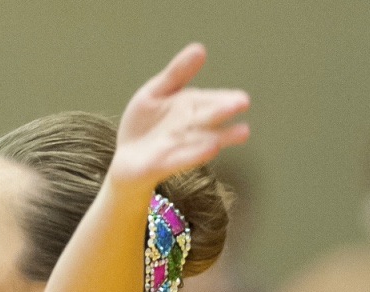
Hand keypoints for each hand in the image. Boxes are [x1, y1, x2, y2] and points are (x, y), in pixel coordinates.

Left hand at [111, 44, 249, 189]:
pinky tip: (212, 149)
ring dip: (220, 136)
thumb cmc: (144, 124)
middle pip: (208, 118)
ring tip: (243, 132)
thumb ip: (176, 74)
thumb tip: (200, 48)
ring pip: (202, 140)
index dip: (225, 98)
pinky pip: (181, 159)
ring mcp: (177, 147)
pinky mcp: (163, 164)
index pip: (209, 100)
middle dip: (223, 111)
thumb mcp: (155, 93)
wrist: (126, 159)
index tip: (242, 99)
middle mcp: (189, 128)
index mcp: (189, 107)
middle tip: (242, 103)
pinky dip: (194, 154)